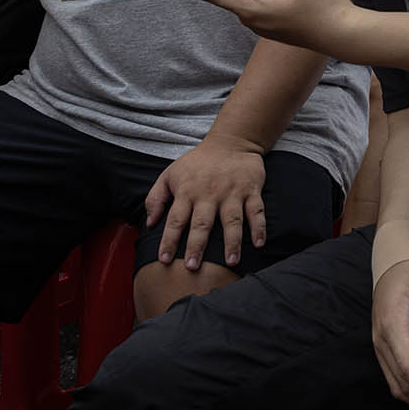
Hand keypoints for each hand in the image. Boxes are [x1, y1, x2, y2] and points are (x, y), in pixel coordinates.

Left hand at [144, 132, 266, 269]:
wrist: (231, 142)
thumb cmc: (197, 163)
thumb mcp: (170, 174)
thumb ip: (156, 198)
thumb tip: (149, 224)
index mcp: (187, 192)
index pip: (175, 220)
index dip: (169, 240)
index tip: (164, 260)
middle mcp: (209, 194)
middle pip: (202, 223)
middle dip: (197, 246)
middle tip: (193, 267)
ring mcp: (232, 193)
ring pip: (232, 221)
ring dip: (232, 242)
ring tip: (231, 262)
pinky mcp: (251, 190)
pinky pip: (256, 211)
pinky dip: (259, 227)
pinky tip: (259, 243)